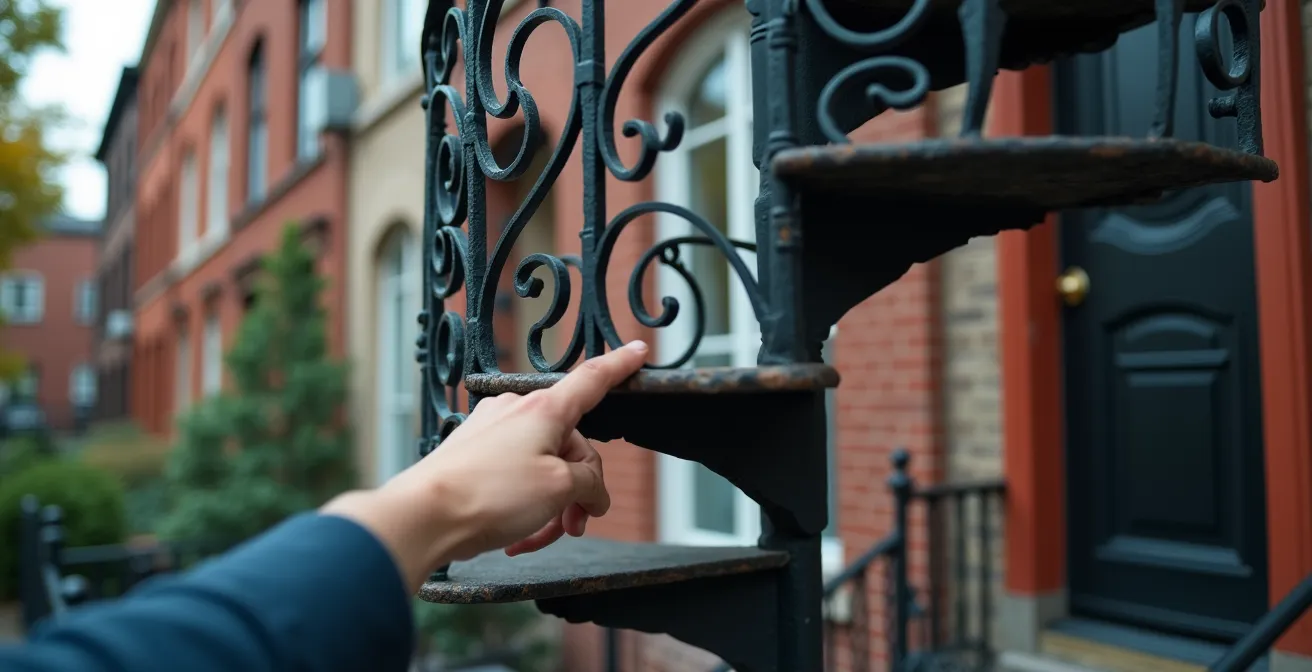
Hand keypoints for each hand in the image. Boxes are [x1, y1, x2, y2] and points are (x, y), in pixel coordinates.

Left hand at [322, 340, 647, 590]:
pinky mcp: (473, 454)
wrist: (423, 517)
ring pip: (542, 466)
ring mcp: (492, 431)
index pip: (592, 379)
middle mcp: (517, 411)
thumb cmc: (489, 495)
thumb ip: (589, 483)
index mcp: (544, 409)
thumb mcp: (558, 488)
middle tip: (575, 525)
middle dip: (577, 489)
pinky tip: (516, 537)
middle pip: (571, 446)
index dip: (620, 366)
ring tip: (540, 537)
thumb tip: (590, 492)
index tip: (638, 349)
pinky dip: (523, 505)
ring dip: (550, 505)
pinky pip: (514, 476)